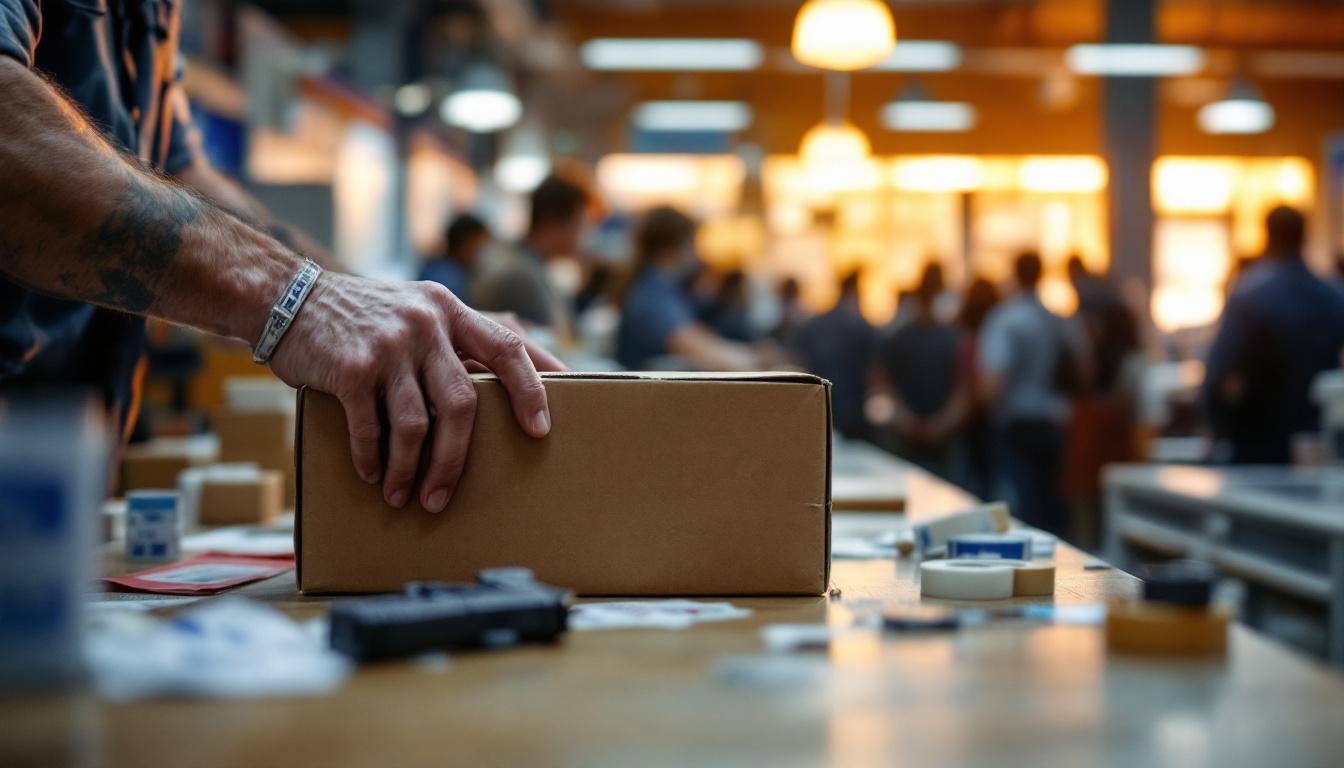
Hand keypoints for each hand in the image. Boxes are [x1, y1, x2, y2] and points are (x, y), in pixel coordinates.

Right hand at [268, 275, 555, 512]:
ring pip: (416, 425)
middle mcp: (425, 325)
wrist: (286, 297)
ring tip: (403, 496)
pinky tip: (372, 474)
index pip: (507, 348)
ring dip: (410, 470)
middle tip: (444, 494)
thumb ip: (453, 339)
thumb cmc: (361, 315)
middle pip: (461, 403)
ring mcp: (388, 346)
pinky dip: (372, 459)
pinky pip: (371, 428)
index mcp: (448, 311)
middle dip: (456, 459)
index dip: (530, 389)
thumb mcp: (416, 308)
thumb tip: (499, 387)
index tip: (541, 428)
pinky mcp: (351, 368)